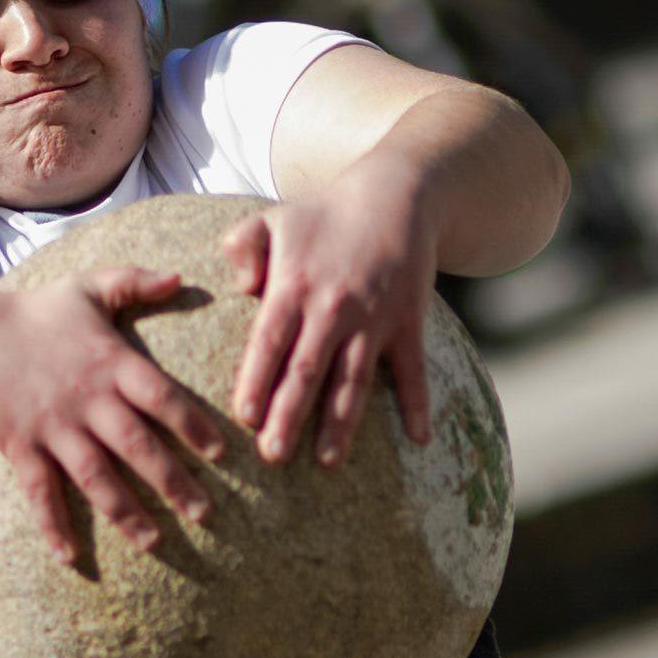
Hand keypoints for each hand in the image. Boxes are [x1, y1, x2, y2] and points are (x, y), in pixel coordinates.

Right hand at [0, 268, 225, 563]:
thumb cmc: (35, 313)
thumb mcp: (87, 287)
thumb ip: (135, 282)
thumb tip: (181, 277)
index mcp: (110, 362)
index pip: (161, 397)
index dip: (193, 425)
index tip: (221, 454)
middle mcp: (86, 399)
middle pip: (137, 445)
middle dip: (173, 481)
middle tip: (205, 513)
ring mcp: (52, 426)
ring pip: (95, 476)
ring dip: (126, 512)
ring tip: (154, 542)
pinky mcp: (20, 446)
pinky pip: (40, 492)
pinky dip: (54, 526)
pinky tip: (71, 558)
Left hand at [222, 182, 436, 466]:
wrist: (397, 194)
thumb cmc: (323, 215)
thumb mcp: (272, 219)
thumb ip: (241, 247)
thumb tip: (239, 286)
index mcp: (294, 285)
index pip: (269, 341)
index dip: (256, 379)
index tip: (244, 417)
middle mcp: (333, 307)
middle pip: (307, 370)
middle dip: (290, 415)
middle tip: (273, 456)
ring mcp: (374, 319)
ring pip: (354, 379)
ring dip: (341, 423)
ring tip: (328, 462)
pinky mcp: (408, 323)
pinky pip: (413, 370)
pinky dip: (418, 404)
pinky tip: (418, 440)